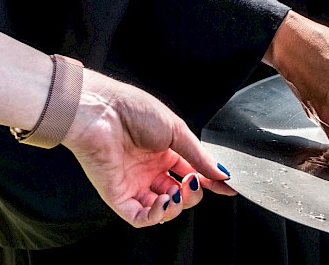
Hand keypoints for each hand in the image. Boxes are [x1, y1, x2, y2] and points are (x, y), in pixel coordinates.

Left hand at [63, 71, 235, 227]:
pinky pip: (139, 217)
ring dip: (177, 206)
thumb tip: (221, 173)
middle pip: (179, 193)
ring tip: (179, 190)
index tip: (227, 187)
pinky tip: (165, 202)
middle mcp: (149, 170)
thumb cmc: (134, 111)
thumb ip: (199, 156)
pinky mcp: (117, 196)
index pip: (191, 173)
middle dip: (193, 193)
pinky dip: (156, 216)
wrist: (101, 111)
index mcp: (164, 152)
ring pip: (161, 209)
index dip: (209, 182)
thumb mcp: (176, 130)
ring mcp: (133, 184)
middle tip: (195, 182)